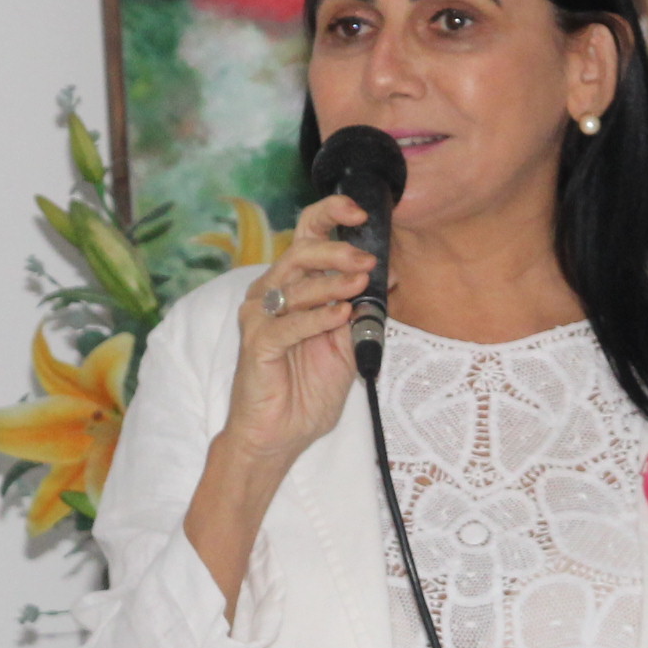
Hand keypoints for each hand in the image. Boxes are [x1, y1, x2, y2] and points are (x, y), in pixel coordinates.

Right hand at [214, 196, 378, 474]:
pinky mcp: (256, 344)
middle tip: (367, 259)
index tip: (361, 212)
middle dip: (336, 250)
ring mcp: (259, 318)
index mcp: (293, 287)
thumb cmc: (308, 390)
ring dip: (331, 282)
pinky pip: (287, 324)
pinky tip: (340, 316)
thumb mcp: (348, 344)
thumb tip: (391, 275)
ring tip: (361, 285)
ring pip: (294, 284)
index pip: (307, 236)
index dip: (331, 215)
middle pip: (299, 251)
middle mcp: (271, 294)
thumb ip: (362, 310)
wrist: (281, 435)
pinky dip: (316, 318)